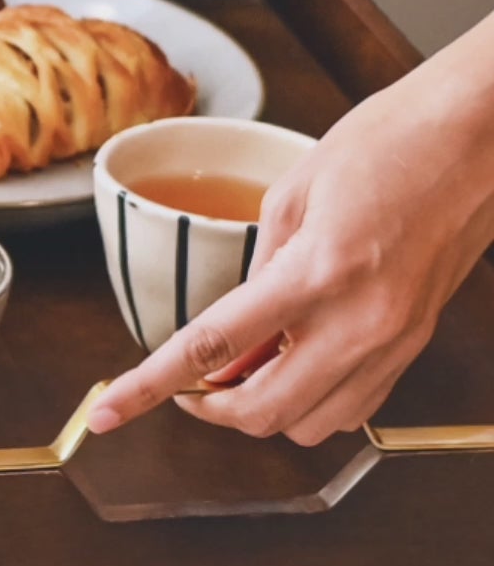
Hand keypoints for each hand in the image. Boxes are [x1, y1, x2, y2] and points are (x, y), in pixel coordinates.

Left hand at [89, 53, 493, 445]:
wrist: (475, 139)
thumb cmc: (390, 141)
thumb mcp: (298, 186)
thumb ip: (259, 261)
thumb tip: (236, 324)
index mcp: (317, 271)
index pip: (213, 348)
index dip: (151, 388)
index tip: (108, 411)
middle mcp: (358, 322)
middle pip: (262, 412)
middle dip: (211, 410)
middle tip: (189, 384)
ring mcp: (392, 342)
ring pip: (310, 426)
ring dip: (265, 409)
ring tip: (247, 365)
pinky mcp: (414, 345)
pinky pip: (353, 408)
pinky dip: (313, 401)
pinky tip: (298, 360)